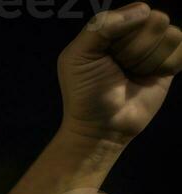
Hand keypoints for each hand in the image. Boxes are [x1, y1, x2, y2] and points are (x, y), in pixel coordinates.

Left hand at [58, 3, 181, 146]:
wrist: (101, 127)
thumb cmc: (85, 92)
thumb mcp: (77, 56)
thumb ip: (100, 25)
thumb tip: (144, 10)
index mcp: (113, 26)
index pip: (137, 12)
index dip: (124, 35)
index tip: (106, 56)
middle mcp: (136, 32)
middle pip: (157, 21)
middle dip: (137, 50)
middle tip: (120, 68)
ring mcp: (155, 46)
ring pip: (171, 36)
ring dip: (150, 61)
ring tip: (132, 75)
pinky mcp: (170, 63)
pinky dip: (166, 67)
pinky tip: (149, 78)